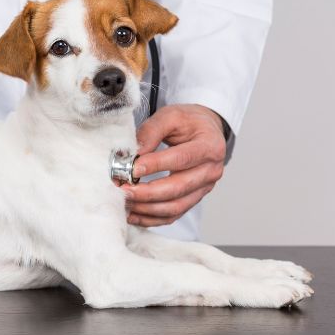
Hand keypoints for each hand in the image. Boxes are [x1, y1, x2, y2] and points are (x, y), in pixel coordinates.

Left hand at [124, 104, 226, 226]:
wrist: (205, 129)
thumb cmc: (188, 122)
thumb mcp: (170, 116)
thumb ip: (151, 131)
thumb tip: (132, 153)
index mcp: (209, 146)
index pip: (181, 159)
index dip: (156, 165)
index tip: (132, 169)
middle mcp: (211, 171)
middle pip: (178, 188)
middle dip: (147, 192)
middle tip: (123, 189)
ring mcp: (204, 188)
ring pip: (175, 207)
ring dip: (147, 208)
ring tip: (124, 201)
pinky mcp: (193, 199)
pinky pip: (173, 215)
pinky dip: (151, 218)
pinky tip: (133, 213)